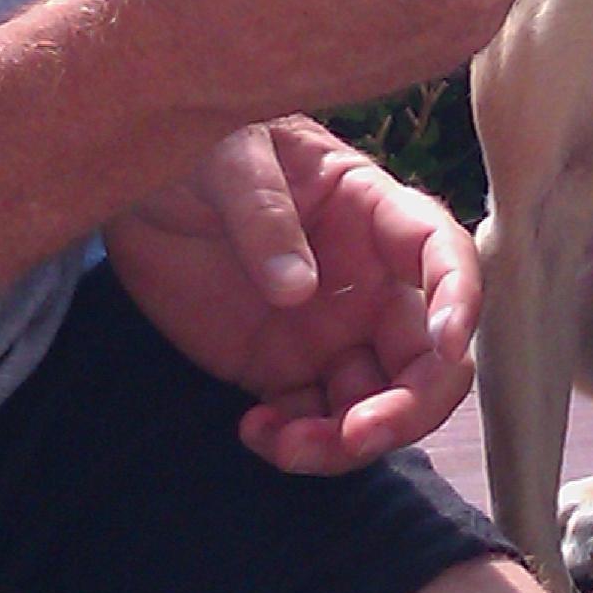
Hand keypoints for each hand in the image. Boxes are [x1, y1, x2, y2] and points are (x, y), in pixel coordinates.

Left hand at [105, 116, 478, 472]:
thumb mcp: (227, 156)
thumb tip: (300, 289)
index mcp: (369, 211)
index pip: (440, 250)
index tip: (446, 342)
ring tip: (287, 444)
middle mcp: (365, 279)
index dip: (460, 294)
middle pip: (425, 353)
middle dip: (410, 406)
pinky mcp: (281, 368)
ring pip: (375, 402)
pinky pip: (312, 422)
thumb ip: (263, 212)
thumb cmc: (197, 147)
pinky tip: (253, 430)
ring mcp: (328, 330)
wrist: (133, 187)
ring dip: (348, 442)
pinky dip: (296, 445)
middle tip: (359, 435)